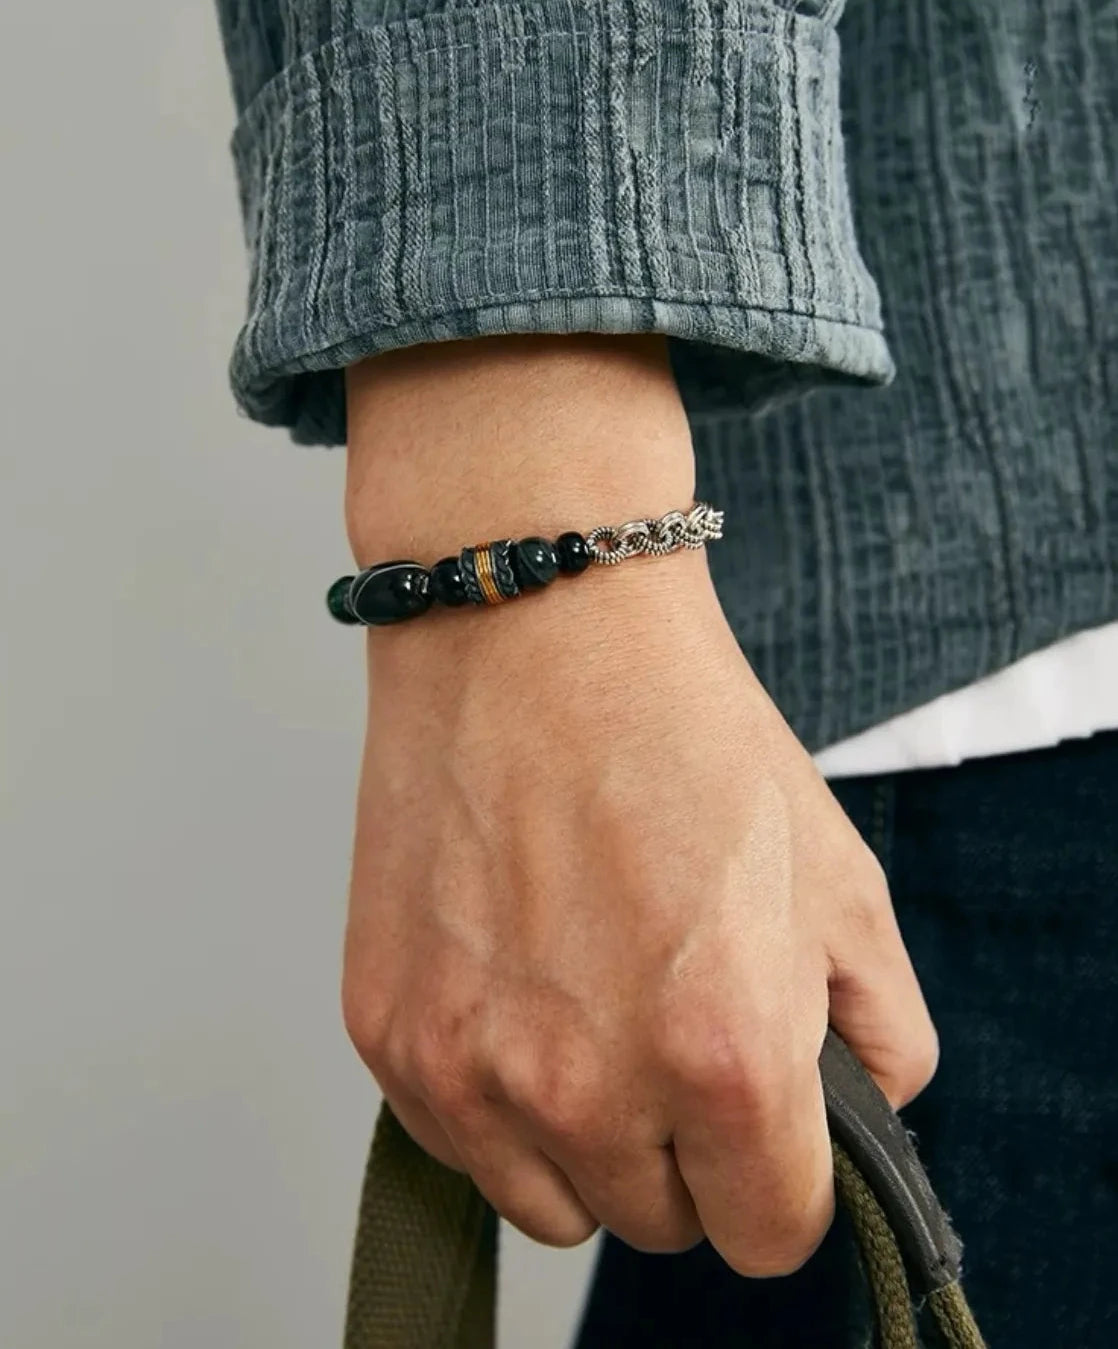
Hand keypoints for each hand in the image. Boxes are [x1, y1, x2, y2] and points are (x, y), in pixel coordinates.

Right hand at [340, 543, 937, 1276]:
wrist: (537, 636)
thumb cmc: (685, 738)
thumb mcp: (843, 880)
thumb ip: (885, 1037)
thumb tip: (861, 1120)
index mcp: (723, 1059)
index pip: (768, 1237)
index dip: (780, 1182)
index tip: (764, 1127)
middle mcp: (586, 1090)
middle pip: (657, 1224)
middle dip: (683, 1151)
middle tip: (670, 1028)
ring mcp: (470, 1069)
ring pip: (552, 1202)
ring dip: (585, 1141)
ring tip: (589, 1011)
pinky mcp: (388, 1036)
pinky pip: (461, 1138)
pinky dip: (495, 1095)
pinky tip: (517, 986)